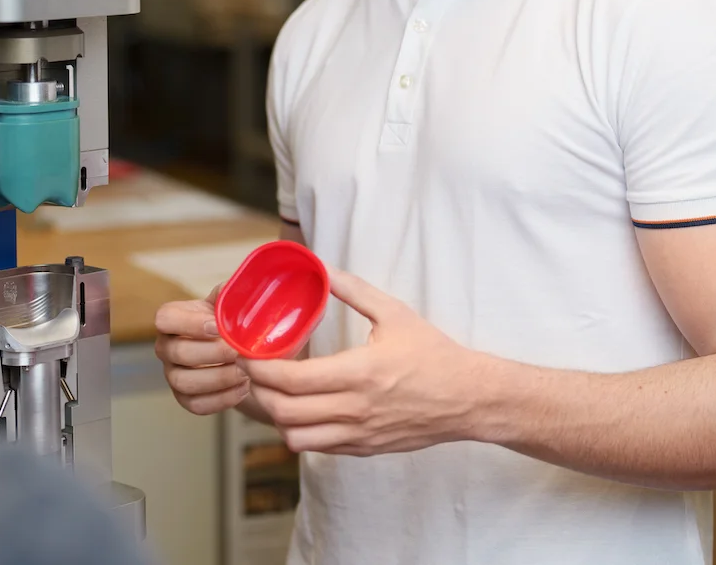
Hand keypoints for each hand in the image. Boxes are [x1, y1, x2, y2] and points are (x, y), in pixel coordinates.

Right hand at [154, 288, 250, 415]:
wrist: (245, 351)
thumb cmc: (235, 321)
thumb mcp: (233, 301)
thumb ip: (234, 293)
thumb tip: (244, 290)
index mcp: (174, 318)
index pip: (165, 318)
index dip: (190, 323)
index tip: (219, 327)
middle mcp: (167, 347)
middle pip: (177, 353)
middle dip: (213, 353)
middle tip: (240, 352)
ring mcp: (173, 374)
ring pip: (184, 382)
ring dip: (219, 378)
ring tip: (246, 372)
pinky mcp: (186, 398)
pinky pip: (197, 405)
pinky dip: (223, 399)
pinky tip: (244, 387)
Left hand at [241, 269, 495, 455]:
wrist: (469, 398)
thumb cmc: (434, 354)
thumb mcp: (394, 313)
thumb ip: (354, 290)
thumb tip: (321, 267)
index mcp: (359, 373)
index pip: (291, 379)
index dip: (259, 368)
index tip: (246, 352)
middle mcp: (355, 409)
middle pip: (283, 411)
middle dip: (258, 390)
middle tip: (253, 369)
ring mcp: (359, 434)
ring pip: (295, 437)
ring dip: (276, 416)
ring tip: (275, 391)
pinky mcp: (364, 449)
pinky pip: (317, 447)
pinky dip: (299, 430)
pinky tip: (302, 408)